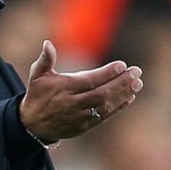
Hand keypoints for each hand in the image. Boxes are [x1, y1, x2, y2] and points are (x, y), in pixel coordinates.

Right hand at [19, 40, 142, 142]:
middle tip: (136, 72)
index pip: (89, 81)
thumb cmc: (38, 94)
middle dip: (120, 83)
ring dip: (123, 95)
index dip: (106, 73)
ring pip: (105, 106)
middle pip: (101, 94)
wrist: (33, 125)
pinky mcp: (85, 126)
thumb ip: (45, 59)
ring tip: (137, 83)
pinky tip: (130, 97)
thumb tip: (47, 43)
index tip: (122, 65)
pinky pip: (104, 116)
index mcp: (63, 89)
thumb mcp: (37, 75)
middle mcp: (73, 104)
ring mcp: (80, 117)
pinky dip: (118, 107)